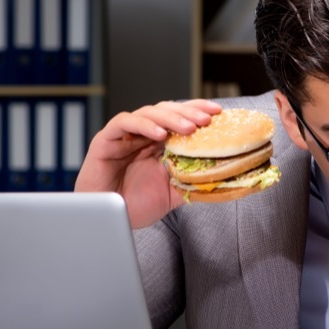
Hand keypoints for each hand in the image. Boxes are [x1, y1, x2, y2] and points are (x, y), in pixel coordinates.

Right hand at [74, 99, 222, 227]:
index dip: (198, 110)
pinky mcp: (106, 139)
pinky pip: (124, 123)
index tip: (218, 112)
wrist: (106, 218)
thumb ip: (192, 183)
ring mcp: (124, 135)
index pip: (180, 117)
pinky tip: (159, 133)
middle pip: (167, 111)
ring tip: (189, 127)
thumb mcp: (172, 194)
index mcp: (158, 142)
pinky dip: (143, 125)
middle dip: (189, 112)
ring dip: (171, 118)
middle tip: (207, 119)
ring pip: (149, 113)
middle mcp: (142, 134)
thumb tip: (222, 179)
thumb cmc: (134, 205)